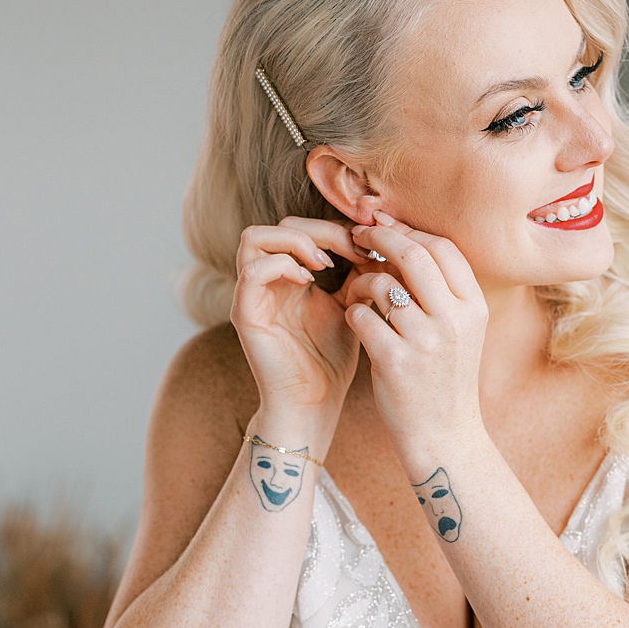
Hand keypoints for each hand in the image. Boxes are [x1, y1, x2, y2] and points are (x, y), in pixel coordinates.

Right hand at [230, 217, 366, 422]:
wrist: (315, 402)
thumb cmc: (332, 358)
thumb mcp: (353, 306)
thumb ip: (360, 274)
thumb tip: (384, 243)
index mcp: (290, 275)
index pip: (303, 227)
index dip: (336, 227)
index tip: (369, 245)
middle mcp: (266, 279)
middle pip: (281, 224)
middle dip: (322, 229)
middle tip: (353, 249)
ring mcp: (251, 295)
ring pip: (255, 237)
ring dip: (296, 241)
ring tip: (327, 263)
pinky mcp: (244, 314)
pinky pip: (251, 272)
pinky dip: (282, 266)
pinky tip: (310, 280)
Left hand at [340, 214, 489, 464]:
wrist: (445, 436)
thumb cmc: (446, 379)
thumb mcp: (462, 332)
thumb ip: (442, 291)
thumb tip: (404, 241)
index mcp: (474, 308)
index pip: (443, 248)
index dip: (409, 230)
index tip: (385, 228)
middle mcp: (455, 321)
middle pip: (413, 255)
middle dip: (380, 239)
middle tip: (358, 238)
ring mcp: (427, 341)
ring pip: (382, 284)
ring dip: (361, 282)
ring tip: (357, 293)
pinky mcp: (396, 361)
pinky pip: (362, 315)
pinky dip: (352, 312)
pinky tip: (356, 321)